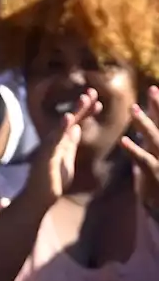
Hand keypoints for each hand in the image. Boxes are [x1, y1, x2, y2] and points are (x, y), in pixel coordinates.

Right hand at [23, 89, 100, 208]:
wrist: (39, 199)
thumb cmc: (52, 182)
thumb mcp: (66, 159)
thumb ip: (70, 143)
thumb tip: (78, 128)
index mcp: (61, 143)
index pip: (75, 124)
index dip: (86, 112)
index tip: (98, 102)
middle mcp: (54, 143)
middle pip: (70, 121)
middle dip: (82, 107)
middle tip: (92, 92)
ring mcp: (48, 149)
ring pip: (62, 127)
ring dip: (74, 112)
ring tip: (84, 99)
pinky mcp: (45, 157)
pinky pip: (53, 141)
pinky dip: (60, 129)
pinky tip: (67, 118)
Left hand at [121, 86, 158, 218]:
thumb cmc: (157, 192)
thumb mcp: (151, 170)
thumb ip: (146, 156)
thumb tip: (137, 145)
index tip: (154, 89)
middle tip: (153, 90)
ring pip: (155, 139)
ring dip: (145, 124)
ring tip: (134, 109)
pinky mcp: (155, 176)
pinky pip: (144, 161)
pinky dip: (134, 150)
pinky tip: (124, 140)